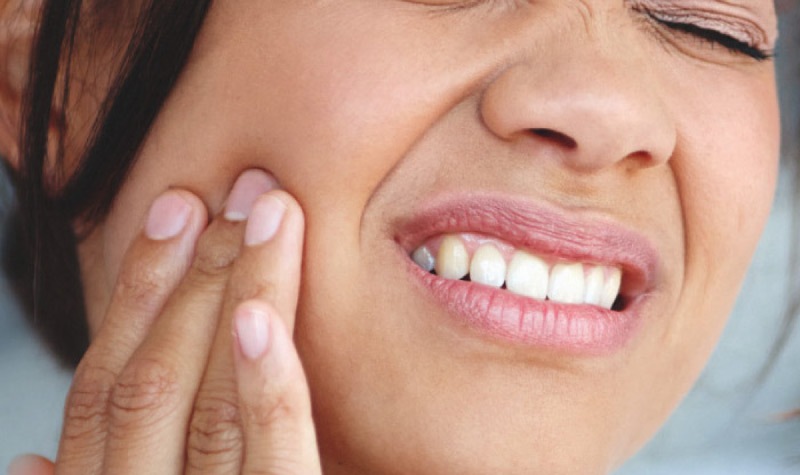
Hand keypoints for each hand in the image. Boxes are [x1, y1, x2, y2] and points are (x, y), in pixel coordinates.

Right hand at [9, 169, 320, 474]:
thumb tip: (27, 458)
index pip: (102, 388)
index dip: (136, 290)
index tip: (176, 212)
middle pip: (153, 380)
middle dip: (197, 273)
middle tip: (249, 190)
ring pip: (213, 402)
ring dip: (238, 294)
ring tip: (271, 213)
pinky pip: (273, 453)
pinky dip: (265, 382)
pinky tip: (261, 314)